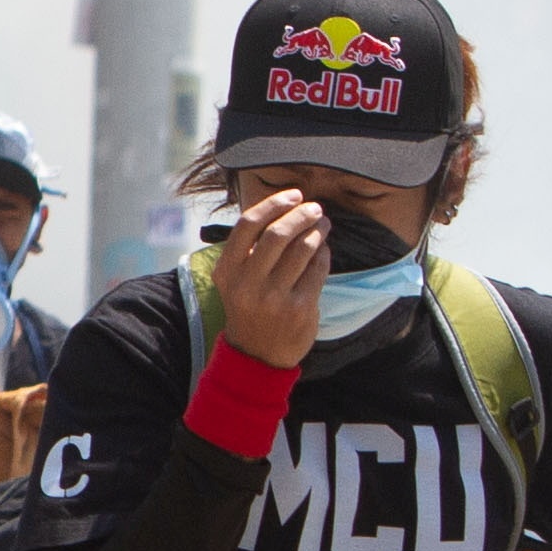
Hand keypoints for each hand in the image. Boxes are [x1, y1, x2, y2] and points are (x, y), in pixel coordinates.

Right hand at [204, 188, 327, 369]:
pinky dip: (324, 253)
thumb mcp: (235, 280)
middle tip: (315, 208)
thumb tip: (284, 209)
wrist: (256, 355)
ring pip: (302, 249)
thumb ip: (249, 249)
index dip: (274, 203)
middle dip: (301, 214)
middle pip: (278, 233)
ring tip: (323, 223)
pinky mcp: (300, 308)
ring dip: (317, 230)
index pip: (248, 224)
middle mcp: (247, 284)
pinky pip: (318, 269)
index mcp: (227, 271)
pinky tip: (323, 249)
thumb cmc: (249, 307)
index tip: (293, 195)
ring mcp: (274, 298)